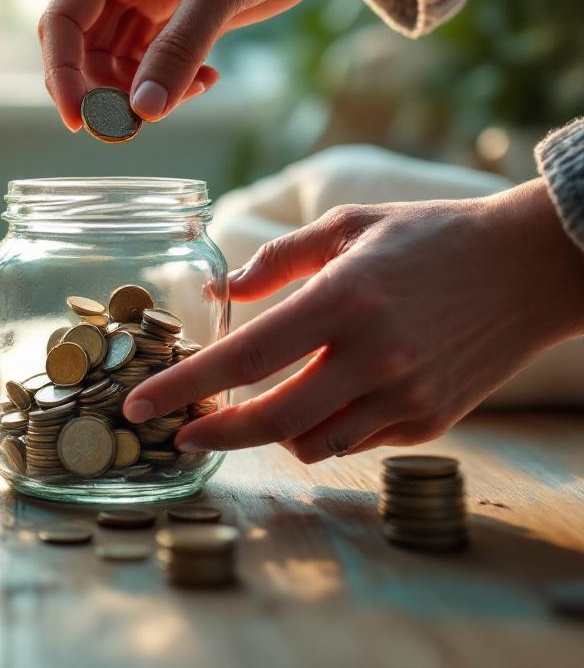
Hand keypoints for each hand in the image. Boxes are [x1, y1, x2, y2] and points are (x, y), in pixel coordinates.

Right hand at [39, 0, 390, 128]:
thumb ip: (180, 50)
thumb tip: (143, 111)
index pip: (62, 21)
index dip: (62, 74)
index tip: (79, 121)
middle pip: (82, 51)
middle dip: (103, 92)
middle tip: (135, 125)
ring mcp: (143, 1)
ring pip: (114, 66)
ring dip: (140, 94)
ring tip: (189, 93)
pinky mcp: (173, 20)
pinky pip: (149, 68)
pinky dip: (169, 86)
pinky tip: (206, 82)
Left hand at [122, 180, 583, 461]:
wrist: (529, 267)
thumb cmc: (431, 236)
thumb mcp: (349, 226)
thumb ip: (278, 259)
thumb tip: (223, 290)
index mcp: (343, 299)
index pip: (243, 358)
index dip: (183, 386)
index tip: (140, 404)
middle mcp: (373, 355)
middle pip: (270, 419)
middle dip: (213, 433)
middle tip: (179, 434)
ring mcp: (405, 395)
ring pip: (310, 443)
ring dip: (269, 434)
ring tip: (252, 409)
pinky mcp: (430, 421)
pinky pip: (353, 443)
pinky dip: (320, 433)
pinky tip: (315, 404)